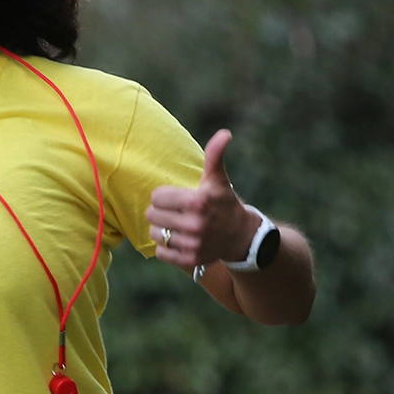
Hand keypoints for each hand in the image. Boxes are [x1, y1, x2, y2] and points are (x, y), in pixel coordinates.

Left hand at [146, 129, 259, 270]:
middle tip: (175, 212)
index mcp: (197, 201)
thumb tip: (225, 133)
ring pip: (155, 234)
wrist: (241, 236)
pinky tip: (178, 240)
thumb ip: (215, 155)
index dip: (164, 196)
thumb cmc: (224, 203)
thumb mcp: (217, 179)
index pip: (156, 197)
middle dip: (160, 212)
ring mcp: (193, 244)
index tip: (176, 198)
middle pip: (152, 215)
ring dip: (162, 230)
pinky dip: (165, 248)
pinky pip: (161, 253)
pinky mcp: (190, 260)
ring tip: (176, 226)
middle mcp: (195, 224)